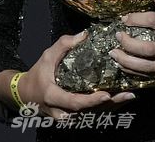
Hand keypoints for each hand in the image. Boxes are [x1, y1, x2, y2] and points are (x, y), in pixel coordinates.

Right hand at [13, 32, 135, 118]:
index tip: (106, 94)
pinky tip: (120, 101)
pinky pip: (91, 116)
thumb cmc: (38, 74)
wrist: (26, 95)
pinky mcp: (72, 119)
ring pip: (92, 116)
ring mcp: (67, 118)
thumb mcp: (46, 56)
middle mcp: (61, 111)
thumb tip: (84, 35)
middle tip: (127, 94)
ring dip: (111, 107)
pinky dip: (106, 109)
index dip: (91, 101)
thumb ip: (63, 45)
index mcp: (53, 96)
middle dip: (109, 105)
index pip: (74, 102)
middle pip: (88, 112)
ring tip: (128, 96)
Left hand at [109, 0, 154, 82]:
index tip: (124, 19)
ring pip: (147, 66)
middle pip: (149, 49)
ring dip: (127, 61)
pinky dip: (134, 71)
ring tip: (114, 54)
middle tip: (117, 37)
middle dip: (128, 44)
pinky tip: (124, 65)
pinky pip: (151, 76)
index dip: (136, 19)